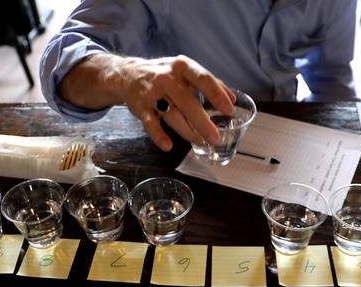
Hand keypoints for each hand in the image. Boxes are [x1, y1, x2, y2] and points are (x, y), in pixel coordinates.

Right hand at [117, 55, 235, 150]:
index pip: (203, 79)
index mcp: (182, 67)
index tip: (228, 109)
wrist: (128, 75)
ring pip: (172, 116)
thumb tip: (232, 98)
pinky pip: (150, 124)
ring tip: (200, 141)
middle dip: (203, 122)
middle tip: (216, 137)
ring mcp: (152, 93)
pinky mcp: (140, 108)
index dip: (216, 94)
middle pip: (188, 103)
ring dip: (188, 132)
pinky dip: (159, 136)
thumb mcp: (187, 71)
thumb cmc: (165, 74)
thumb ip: (211, 83)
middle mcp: (167, 78)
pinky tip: (168, 146)